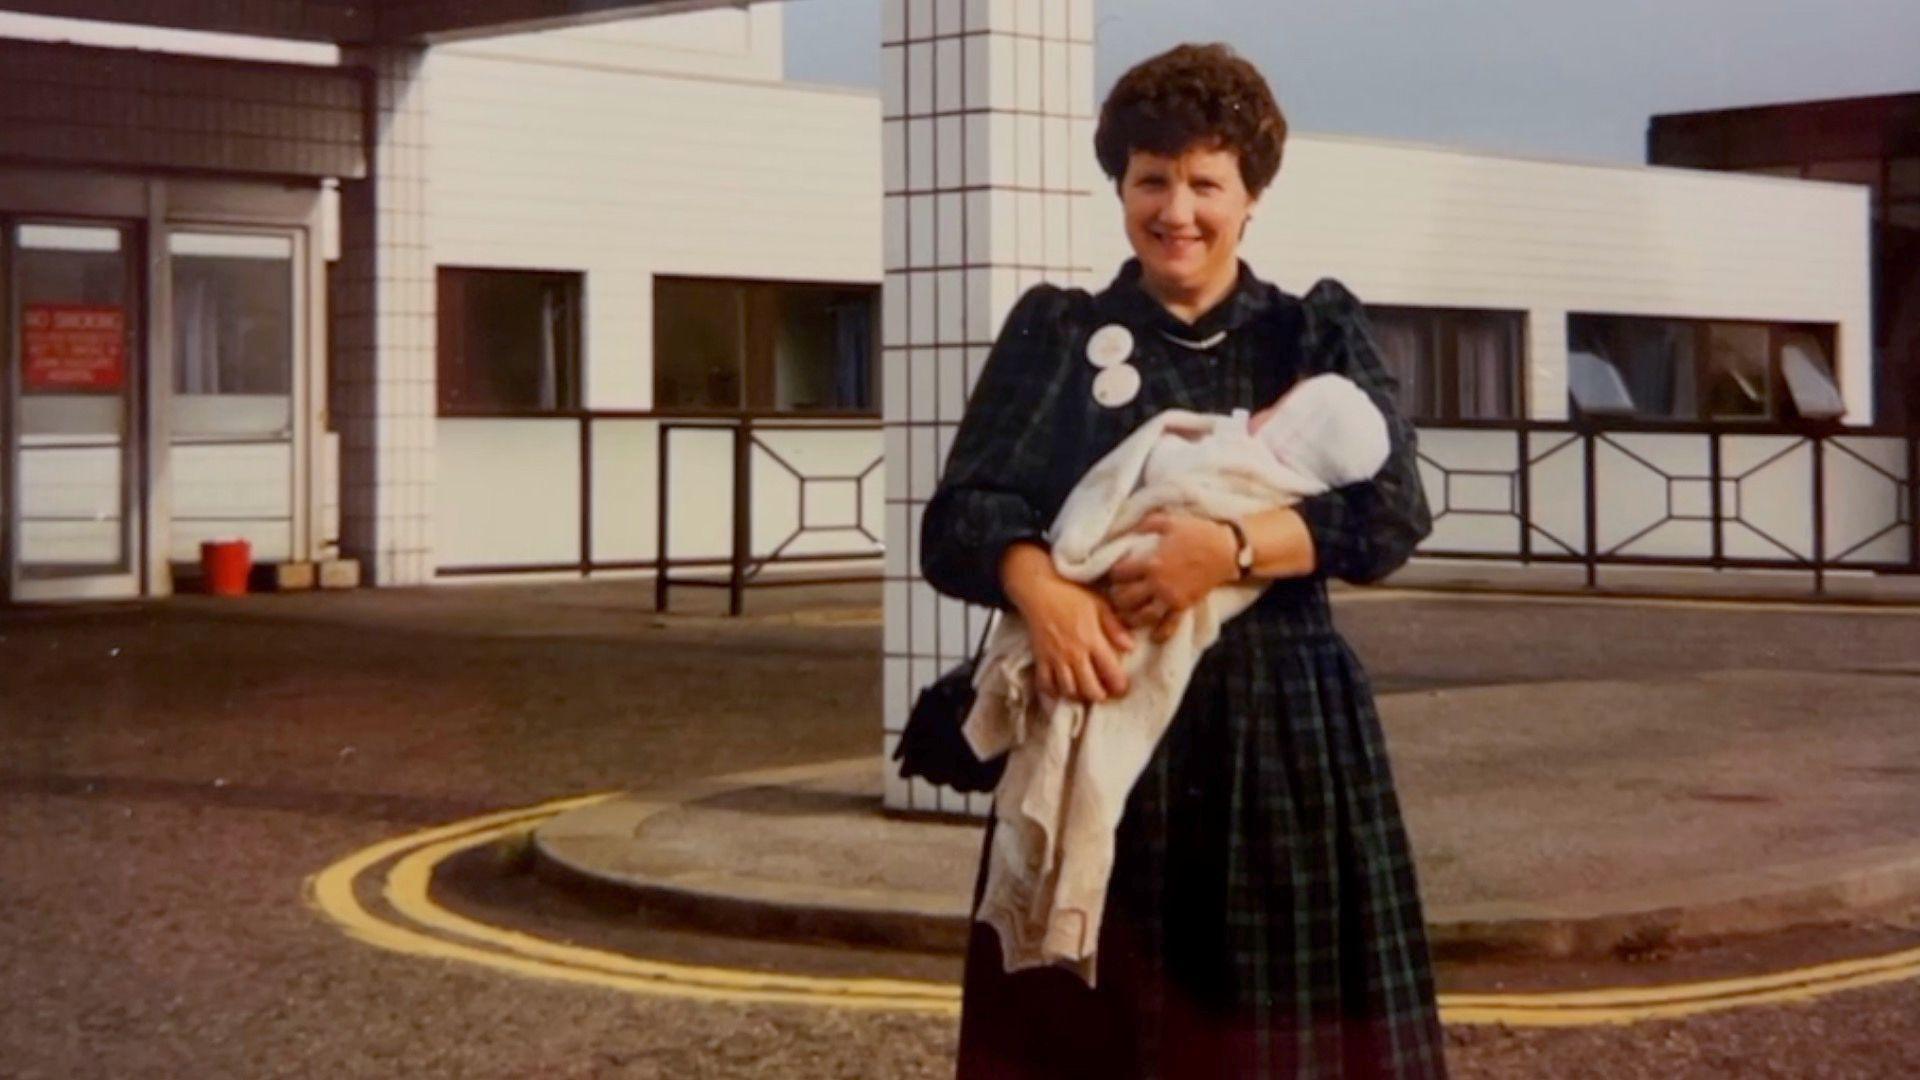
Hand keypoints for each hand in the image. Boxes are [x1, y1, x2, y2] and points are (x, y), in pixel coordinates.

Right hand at [1001, 543, 1134, 703]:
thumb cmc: (1072, 595)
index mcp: (1092, 639)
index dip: (1119, 685)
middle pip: (1089, 689)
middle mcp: (1074, 653)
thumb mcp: (1100, 605)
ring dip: (1078, 695)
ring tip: (1084, 691)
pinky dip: (1053, 692)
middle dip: (1099, 696)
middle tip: (1104, 693)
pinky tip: (1061, 690)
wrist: (1039, 590)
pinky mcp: (1040, 658)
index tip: (1122, 687)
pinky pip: (1045, 684)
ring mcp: (1055, 657)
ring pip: (1068, 690)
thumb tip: (1130, 647)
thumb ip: (1115, 627)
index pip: (1110, 672)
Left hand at [1106, 511, 1237, 642]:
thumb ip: (1146, 523)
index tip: (1114, 572)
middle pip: (1125, 598)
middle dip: (1116, 597)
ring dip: (1131, 618)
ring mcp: (1171, 598)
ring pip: (1143, 617)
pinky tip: (1153, 637)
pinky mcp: (1183, 607)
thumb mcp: (1169, 521)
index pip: (1119, 573)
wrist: (1225, 550)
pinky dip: (1160, 634)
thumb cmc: (1197, 533)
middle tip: (1115, 594)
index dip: (1113, 573)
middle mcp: (1157, 584)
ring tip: (1126, 615)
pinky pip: (1169, 626)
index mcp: (1151, 563)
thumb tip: (1131, 527)